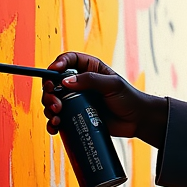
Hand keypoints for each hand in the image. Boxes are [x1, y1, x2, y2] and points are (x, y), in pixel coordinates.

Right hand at [41, 52, 168, 149]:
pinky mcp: (77, 116)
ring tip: (57, 115)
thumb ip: (90, 80)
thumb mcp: (112, 84)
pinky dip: (53, 122)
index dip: (57, 63)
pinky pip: (59, 118)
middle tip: (55, 101)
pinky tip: (56, 126)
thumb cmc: (129, 98)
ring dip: (49, 107)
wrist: (137, 120)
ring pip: (54, 100)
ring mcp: (77, 100)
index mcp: (89, 69)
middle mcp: (80, 83)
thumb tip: (66, 81)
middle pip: (55, 82)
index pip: (68, 60)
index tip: (53, 71)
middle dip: (49, 90)